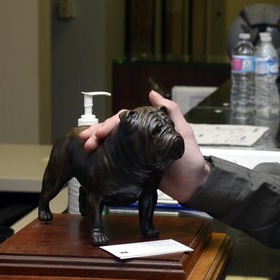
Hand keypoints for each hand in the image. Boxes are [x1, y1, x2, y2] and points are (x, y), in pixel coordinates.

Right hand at [79, 91, 210, 202]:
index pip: (124, 121)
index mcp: (149, 128)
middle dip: (98, 133)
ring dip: (98, 144)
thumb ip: (171, 111)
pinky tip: (92, 158)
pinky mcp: (135, 169)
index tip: (101, 131)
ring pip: (112, 144)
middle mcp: (141, 138)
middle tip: (86, 140)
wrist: (194, 186)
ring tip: (85, 148)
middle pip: (114, 131)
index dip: (110, 124)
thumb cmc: (191, 159)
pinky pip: (116, 160)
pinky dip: (104, 157)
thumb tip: (153, 93)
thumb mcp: (183, 132)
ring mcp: (136, 153)